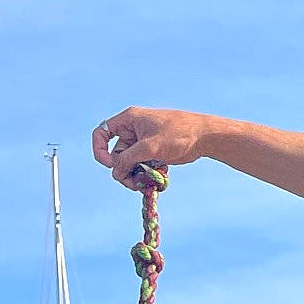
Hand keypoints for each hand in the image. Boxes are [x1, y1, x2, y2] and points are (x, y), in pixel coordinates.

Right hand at [92, 108, 209, 187]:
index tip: (110, 164)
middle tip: (133, 183)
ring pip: (128, 164)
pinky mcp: (152, 153)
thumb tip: (115, 172)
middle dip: (123, 170)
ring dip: (134, 176)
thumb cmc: (178, 134)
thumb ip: (128, 159)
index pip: (102, 133)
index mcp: (129, 120)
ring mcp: (142, 143)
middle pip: (116, 155)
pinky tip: (159, 176)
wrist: (203, 137)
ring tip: (146, 183)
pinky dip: (145, 175)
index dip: (100, 150)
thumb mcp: (149, 147)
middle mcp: (133, 130)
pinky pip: (140, 167)